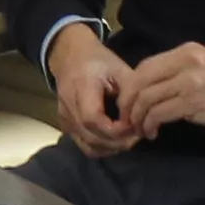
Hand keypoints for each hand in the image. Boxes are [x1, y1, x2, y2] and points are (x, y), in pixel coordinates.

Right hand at [45, 26, 141, 156]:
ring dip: (111, 148)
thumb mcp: (120, 68)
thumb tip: (140, 118)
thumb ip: (130, 92)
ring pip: (87, 146)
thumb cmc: (98, 61)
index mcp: (82, 87)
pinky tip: (117, 140)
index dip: (115, 129)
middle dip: (118, 142)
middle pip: (91, 137)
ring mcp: (65, 118)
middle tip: (138, 135)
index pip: (93, 118)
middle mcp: (69, 106)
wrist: (70, 57)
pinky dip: (102, 148)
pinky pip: (84, 145)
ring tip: (129, 139)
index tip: (134, 125)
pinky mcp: (66, 126)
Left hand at [121, 40, 204, 139]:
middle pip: (140, 81)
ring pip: (146, 98)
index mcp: (186, 52)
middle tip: (128, 119)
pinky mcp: (192, 102)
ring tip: (141, 129)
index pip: (144, 66)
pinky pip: (159, 113)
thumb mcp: (203, 69)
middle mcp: (185, 62)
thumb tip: (150, 90)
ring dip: (138, 118)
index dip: (131, 87)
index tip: (129, 103)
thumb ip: (177, 73)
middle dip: (128, 103)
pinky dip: (150, 125)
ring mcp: (188, 81)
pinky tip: (153, 132)